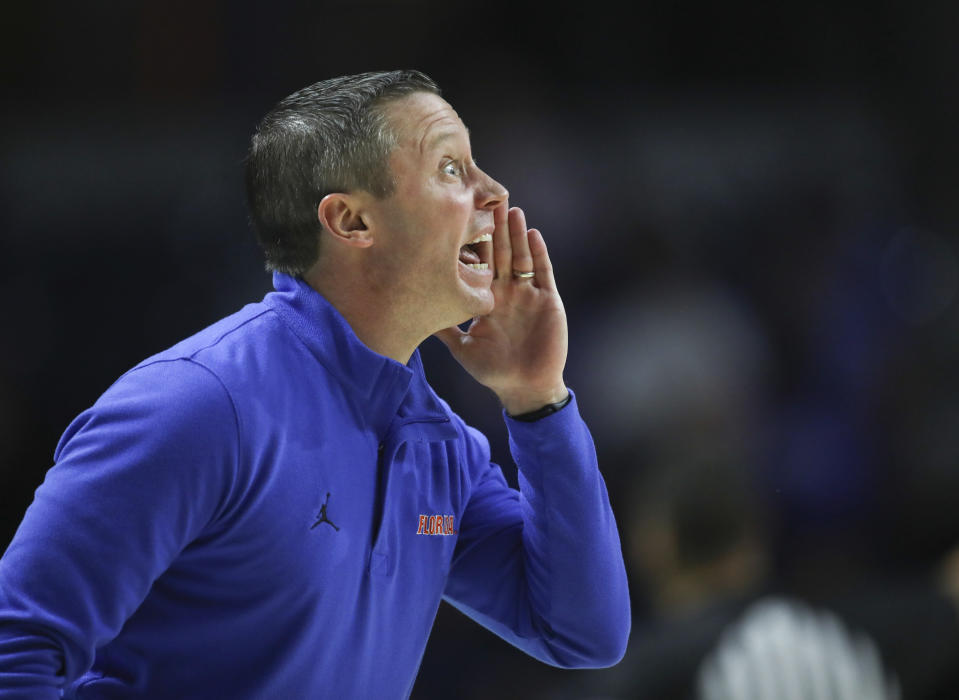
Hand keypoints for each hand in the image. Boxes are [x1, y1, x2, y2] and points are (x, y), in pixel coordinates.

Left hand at [435, 203, 568, 414]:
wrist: (525, 387)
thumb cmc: (493, 370)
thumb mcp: (462, 348)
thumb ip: (443, 329)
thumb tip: (415, 313)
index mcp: (487, 299)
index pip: (479, 264)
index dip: (473, 243)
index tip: (462, 218)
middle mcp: (507, 292)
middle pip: (501, 253)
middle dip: (495, 228)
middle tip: (487, 200)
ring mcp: (528, 294)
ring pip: (522, 256)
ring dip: (516, 234)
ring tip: (510, 209)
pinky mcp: (548, 299)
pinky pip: (543, 272)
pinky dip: (539, 253)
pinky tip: (532, 234)